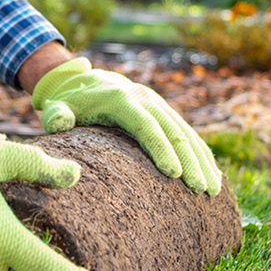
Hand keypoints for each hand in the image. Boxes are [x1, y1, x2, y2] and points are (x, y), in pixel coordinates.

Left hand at [32, 57, 222, 195]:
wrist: (85, 80)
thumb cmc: (69, 102)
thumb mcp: (58, 107)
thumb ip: (56, 114)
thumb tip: (60, 121)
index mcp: (122, 100)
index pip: (146, 126)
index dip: (161, 149)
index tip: (174, 175)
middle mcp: (146, 100)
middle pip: (174, 132)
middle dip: (190, 162)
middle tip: (201, 190)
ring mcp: (159, 106)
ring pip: (186, 134)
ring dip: (202, 162)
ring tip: (213, 190)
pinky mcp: (165, 113)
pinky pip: (189, 135)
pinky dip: (202, 155)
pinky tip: (214, 176)